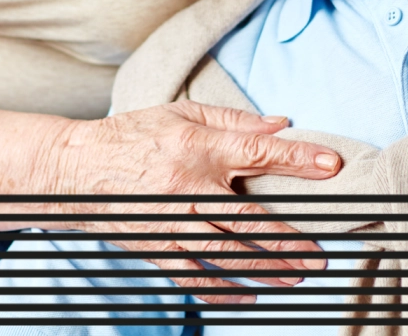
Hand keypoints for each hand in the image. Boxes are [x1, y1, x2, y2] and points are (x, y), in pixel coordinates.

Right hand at [48, 101, 341, 302]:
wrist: (77, 168)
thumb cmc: (134, 135)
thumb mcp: (182, 113)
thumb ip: (233, 119)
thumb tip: (281, 123)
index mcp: (197, 146)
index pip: (257, 151)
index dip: (298, 158)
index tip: (331, 165)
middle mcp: (188, 187)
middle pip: (248, 218)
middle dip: (289, 239)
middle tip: (319, 255)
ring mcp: (172, 223)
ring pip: (227, 254)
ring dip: (266, 269)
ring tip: (296, 277)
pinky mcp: (158, 249)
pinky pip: (196, 277)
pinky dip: (224, 290)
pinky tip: (248, 294)